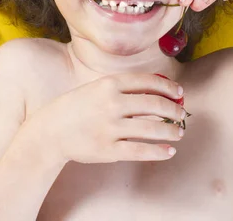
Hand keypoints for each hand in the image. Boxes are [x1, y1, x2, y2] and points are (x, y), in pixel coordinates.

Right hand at [29, 72, 185, 163]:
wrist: (50, 131)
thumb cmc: (74, 108)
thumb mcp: (94, 88)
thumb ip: (120, 88)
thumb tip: (154, 91)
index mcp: (108, 84)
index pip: (147, 82)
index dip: (167, 87)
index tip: (179, 93)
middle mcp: (111, 104)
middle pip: (154, 104)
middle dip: (173, 109)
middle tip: (182, 114)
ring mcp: (110, 127)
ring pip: (152, 129)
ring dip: (171, 131)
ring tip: (179, 133)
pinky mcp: (108, 149)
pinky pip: (141, 150)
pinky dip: (159, 151)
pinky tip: (168, 150)